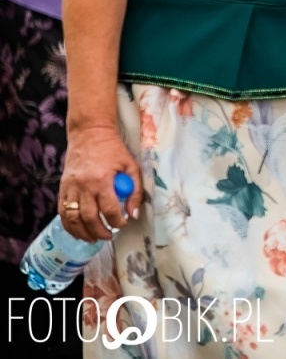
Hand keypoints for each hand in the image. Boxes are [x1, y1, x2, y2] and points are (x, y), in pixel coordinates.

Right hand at [59, 125, 139, 241]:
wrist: (89, 134)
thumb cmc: (113, 150)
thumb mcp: (131, 166)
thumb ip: (135, 190)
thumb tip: (133, 214)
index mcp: (102, 180)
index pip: (110, 209)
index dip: (117, 221)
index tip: (123, 224)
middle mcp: (84, 186)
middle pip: (89, 218)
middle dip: (100, 231)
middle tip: (108, 236)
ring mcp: (70, 188)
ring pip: (73, 218)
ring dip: (82, 232)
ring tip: (93, 239)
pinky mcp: (62, 188)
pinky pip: (62, 211)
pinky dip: (68, 225)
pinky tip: (77, 231)